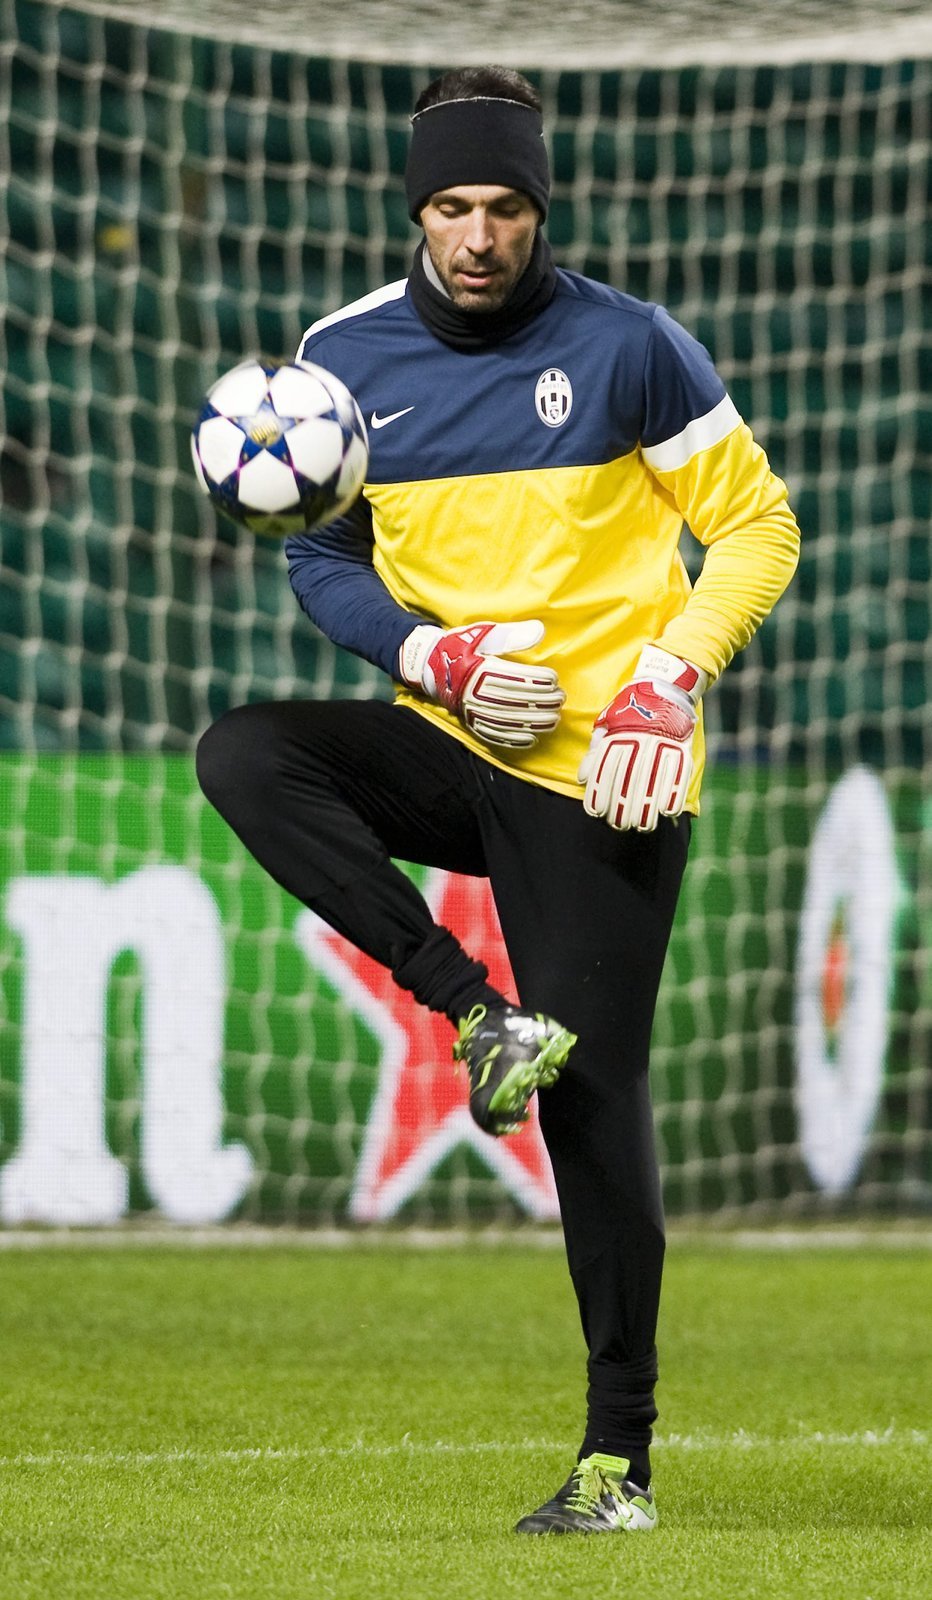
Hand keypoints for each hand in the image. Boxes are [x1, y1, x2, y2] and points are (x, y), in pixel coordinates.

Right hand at [399, 620, 563, 748]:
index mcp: (477, 669)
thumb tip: (539, 632)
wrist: (430, 665)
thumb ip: (510, 635)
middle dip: (541, 702)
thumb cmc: (461, 646)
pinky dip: (513, 739)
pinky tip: (531, 738)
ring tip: (553, 719)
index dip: (536, 679)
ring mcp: (471, 710)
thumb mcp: (482, 634)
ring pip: (507, 721)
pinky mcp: (469, 721)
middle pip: (514, 701)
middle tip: (560, 699)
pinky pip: (493, 734)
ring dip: (533, 722)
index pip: (514, 677)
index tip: (554, 679)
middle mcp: (473, 692)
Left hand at [578, 647, 708, 830]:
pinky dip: (673, 795)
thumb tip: (583, 778)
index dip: (600, 797)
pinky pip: (677, 776)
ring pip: (651, 785)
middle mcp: (637, 745)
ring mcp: (660, 747)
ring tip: (643, 826)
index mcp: (616, 739)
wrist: (662, 689)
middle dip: (623, 809)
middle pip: (628, 784)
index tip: (598, 814)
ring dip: (647, 809)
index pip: (605, 774)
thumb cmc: (629, 712)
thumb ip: (595, 753)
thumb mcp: (606, 726)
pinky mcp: (680, 749)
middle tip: (620, 825)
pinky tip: (667, 812)